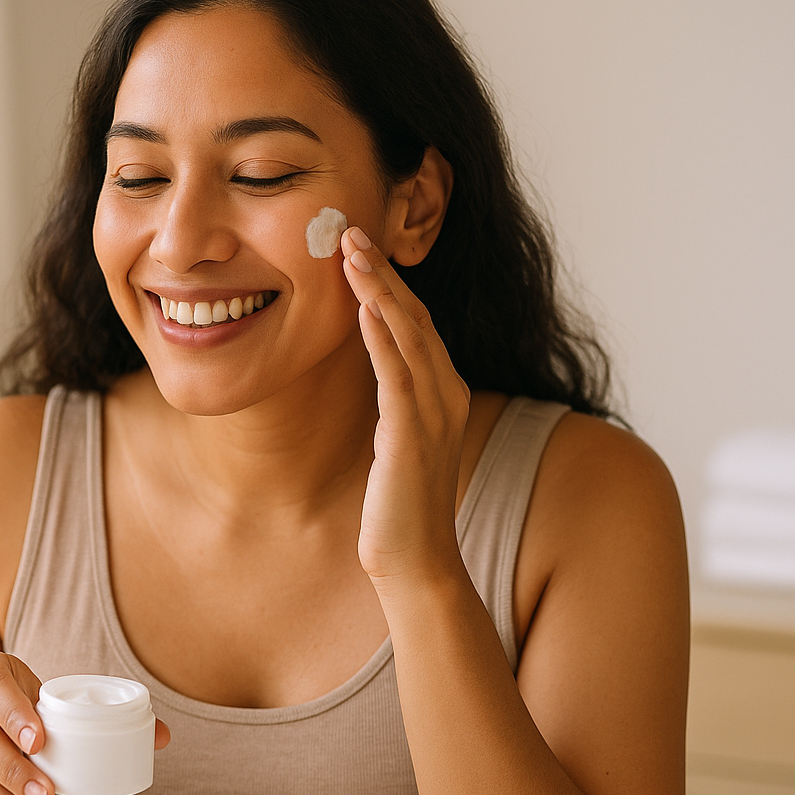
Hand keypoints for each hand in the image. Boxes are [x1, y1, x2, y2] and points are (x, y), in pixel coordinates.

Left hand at [340, 226, 470, 588]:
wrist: (415, 564)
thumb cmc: (398, 506)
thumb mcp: (393, 440)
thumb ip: (389, 400)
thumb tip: (366, 366)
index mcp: (441, 392)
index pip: (415, 322)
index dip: (388, 282)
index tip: (357, 246)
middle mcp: (445, 394)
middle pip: (414, 316)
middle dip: (382, 271)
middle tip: (350, 230)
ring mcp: (433, 414)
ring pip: (407, 335)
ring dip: (378, 290)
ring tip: (350, 252)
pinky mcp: (411, 437)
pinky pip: (397, 376)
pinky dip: (382, 338)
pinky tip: (362, 308)